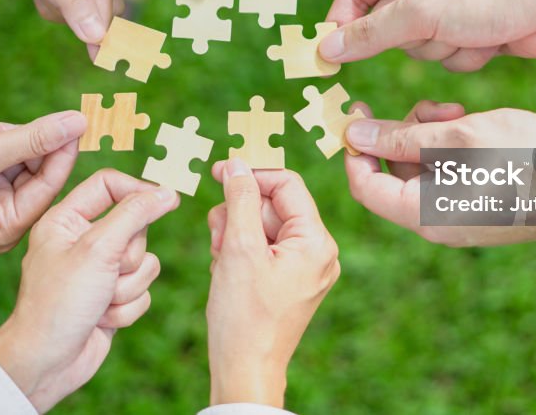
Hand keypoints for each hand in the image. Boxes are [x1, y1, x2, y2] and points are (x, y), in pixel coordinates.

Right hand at [0, 110, 86, 251]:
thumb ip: (34, 137)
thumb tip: (78, 121)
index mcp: (8, 226)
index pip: (51, 183)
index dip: (63, 149)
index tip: (78, 119)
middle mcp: (5, 217)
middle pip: (38, 168)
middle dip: (23, 143)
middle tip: (3, 132)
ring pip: (21, 154)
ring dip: (3, 139)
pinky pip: (3, 151)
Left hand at [0, 170, 178, 412]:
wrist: (46, 363)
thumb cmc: (59, 302)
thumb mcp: (98, 249)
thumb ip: (135, 214)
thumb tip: (166, 192)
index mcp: (66, 220)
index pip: (109, 184)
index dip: (138, 191)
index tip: (166, 200)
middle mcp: (82, 241)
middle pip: (135, 227)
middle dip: (129, 256)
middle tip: (108, 271)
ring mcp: (98, 271)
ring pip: (144, 262)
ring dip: (128, 286)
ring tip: (100, 301)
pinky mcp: (111, 297)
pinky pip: (142, 291)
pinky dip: (127, 307)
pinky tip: (102, 319)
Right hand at [206, 159, 339, 407]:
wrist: (244, 371)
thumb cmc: (244, 315)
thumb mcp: (239, 248)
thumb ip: (239, 199)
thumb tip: (237, 164)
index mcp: (316, 242)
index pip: (287, 184)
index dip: (252, 174)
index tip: (219, 171)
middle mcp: (318, 252)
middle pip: (274, 204)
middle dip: (239, 212)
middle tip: (217, 233)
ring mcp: (304, 268)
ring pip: (263, 225)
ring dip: (235, 231)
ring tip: (220, 255)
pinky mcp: (288, 281)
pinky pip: (263, 247)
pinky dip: (240, 250)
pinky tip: (225, 267)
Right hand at [320, 0, 535, 70]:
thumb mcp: (421, 11)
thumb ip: (371, 33)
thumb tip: (327, 48)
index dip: (343, 23)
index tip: (329, 55)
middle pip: (386, 26)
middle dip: (414, 37)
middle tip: (437, 26)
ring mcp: (449, 2)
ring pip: (418, 47)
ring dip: (443, 48)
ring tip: (471, 28)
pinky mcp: (471, 27)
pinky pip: (447, 56)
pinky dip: (467, 54)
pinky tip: (490, 39)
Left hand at [343, 100, 535, 245]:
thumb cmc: (530, 159)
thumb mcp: (461, 135)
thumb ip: (404, 136)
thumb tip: (354, 135)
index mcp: (425, 215)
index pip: (364, 186)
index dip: (355, 149)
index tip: (358, 111)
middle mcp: (437, 224)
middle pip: (393, 177)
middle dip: (402, 135)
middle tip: (431, 108)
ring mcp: (460, 218)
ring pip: (422, 171)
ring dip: (429, 135)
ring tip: (457, 112)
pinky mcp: (481, 206)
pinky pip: (448, 176)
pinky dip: (451, 147)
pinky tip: (473, 124)